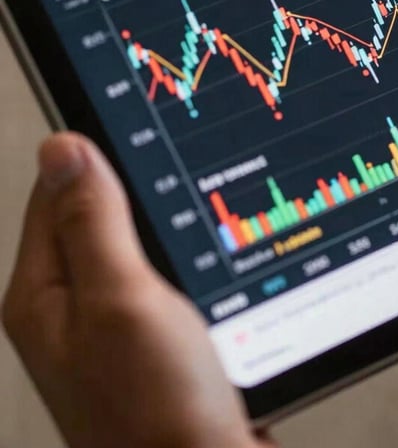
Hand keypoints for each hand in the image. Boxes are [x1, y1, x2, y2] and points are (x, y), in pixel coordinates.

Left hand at [2, 132, 274, 447]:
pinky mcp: (159, 330)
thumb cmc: (156, 413)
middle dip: (138, 186)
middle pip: (98, 212)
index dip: (94, 151)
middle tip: (180, 161)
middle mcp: (75, 305)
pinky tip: (215, 245)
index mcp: (45, 293)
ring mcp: (119, 320)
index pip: (55, 192)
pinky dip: (190, 250)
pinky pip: (167, 269)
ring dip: (169, 218)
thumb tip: (66, 148)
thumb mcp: (121, 299)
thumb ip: (92, 222)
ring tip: (199, 201)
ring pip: (138, 239)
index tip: (137, 121)